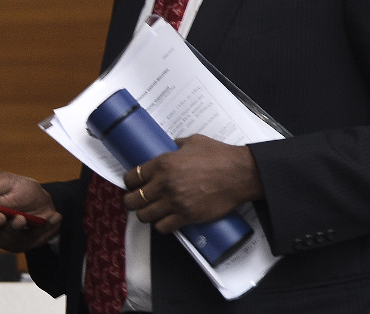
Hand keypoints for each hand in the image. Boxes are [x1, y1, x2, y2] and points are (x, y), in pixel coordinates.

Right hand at [0, 172, 60, 252]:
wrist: (45, 202)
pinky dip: (40, 230)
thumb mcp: (8, 181)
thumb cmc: (22, 190)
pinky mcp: (19, 245)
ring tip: (23, 218)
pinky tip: (53, 217)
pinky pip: (26, 242)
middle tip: (0, 216)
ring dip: (11, 230)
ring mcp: (2, 237)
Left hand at [121, 135, 262, 233]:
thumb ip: (177, 145)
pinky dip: (161, 225)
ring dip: (145, 215)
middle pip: (133, 200)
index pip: (132, 177)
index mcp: (163, 163)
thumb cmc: (219, 156)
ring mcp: (175, 202)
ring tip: (150, 211)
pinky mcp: (186, 216)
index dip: (129, 182)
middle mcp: (164, 184)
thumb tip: (171, 146)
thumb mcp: (193, 141)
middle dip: (132, 201)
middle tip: (137, 200)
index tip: (132, 185)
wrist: (240, 174)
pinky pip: (163, 227)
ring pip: (144, 216)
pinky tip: (164, 220)